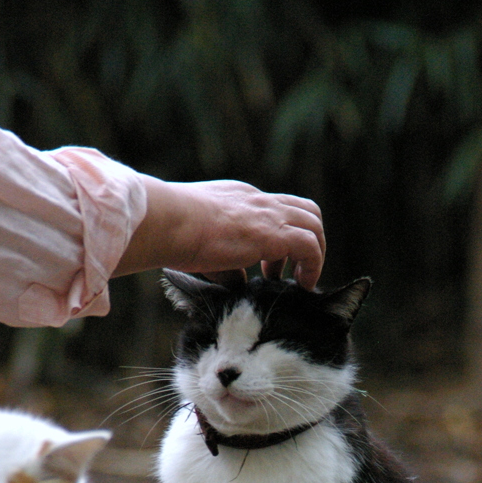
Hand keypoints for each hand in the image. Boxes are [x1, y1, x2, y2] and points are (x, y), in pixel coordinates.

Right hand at [114, 177, 324, 289]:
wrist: (167, 222)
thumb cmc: (172, 234)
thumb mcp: (203, 246)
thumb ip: (227, 265)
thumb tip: (239, 285)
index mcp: (240, 198)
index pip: (274, 210)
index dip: (281, 238)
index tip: (271, 265)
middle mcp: (258, 200)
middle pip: (303, 210)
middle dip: (307, 239)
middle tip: (294, 270)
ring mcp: (268, 213)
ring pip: (313, 223)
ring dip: (314, 253)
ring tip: (302, 280)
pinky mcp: (274, 233)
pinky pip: (310, 246)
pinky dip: (313, 265)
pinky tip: (302, 284)